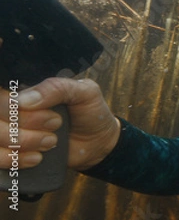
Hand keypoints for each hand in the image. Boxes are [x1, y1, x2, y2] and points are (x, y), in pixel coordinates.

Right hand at [1, 78, 119, 170]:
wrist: (98, 144)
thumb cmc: (90, 112)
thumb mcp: (84, 92)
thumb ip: (56, 88)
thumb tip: (21, 101)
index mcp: (25, 90)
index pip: (2, 96)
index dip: (16, 106)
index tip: (51, 114)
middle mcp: (12, 111)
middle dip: (27, 123)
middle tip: (57, 124)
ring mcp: (8, 133)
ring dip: (23, 142)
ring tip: (51, 142)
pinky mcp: (9, 154)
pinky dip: (14, 160)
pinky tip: (36, 158)